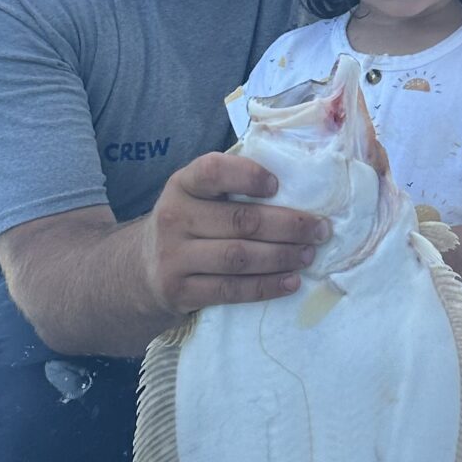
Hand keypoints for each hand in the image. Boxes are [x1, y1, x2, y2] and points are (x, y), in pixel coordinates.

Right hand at [141, 151, 327, 317]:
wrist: (140, 271)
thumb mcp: (195, 197)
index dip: (248, 175)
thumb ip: (231, 187)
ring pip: (239, 257)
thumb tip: (299, 184)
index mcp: (182, 185)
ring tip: (309, 255)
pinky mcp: (179, 292)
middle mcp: (173, 218)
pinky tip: (291, 282)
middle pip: (240, 220)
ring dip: (282, 256)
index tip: (278, 185)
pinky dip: (266, 286)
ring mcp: (173, 257)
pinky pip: (231, 290)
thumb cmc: (187, 226)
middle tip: (320, 229)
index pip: (213, 170)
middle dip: (288, 225)